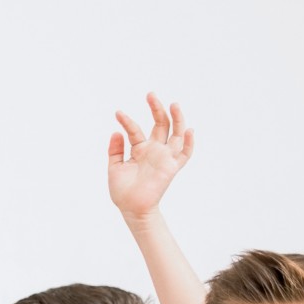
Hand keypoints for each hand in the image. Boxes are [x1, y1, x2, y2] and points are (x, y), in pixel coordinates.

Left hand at [107, 93, 194, 218]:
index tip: (117, 113)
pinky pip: (185, 154)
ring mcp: (164, 157)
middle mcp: (154, 150)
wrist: (132, 209)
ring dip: (177, 118)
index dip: (127, 121)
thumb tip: (116, 131)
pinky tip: (189, 130)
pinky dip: (189, 143)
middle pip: (160, 124)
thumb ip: (115, 150)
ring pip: (176, 134)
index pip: (135, 130)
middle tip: (150, 94)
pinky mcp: (172, 167)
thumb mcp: (114, 167)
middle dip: (156, 109)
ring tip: (173, 104)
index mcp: (140, 149)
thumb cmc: (123, 192)